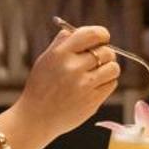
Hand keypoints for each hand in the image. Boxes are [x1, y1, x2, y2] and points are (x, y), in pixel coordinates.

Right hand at [12, 25, 120, 142]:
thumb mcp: (45, 60)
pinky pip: (112, 84)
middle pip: (107, 51)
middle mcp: (73, 68)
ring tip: (99, 73)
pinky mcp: (92, 101)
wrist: (35, 118)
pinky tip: (95, 85)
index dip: (102, 34)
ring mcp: (84, 85)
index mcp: (61, 54)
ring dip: (109, 68)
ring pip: (113, 68)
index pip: (92, 34)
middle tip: (99, 59)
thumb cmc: (41, 87)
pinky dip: (107, 83)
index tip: (103, 38)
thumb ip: (62, 43)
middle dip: (106, 54)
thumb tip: (79, 30)